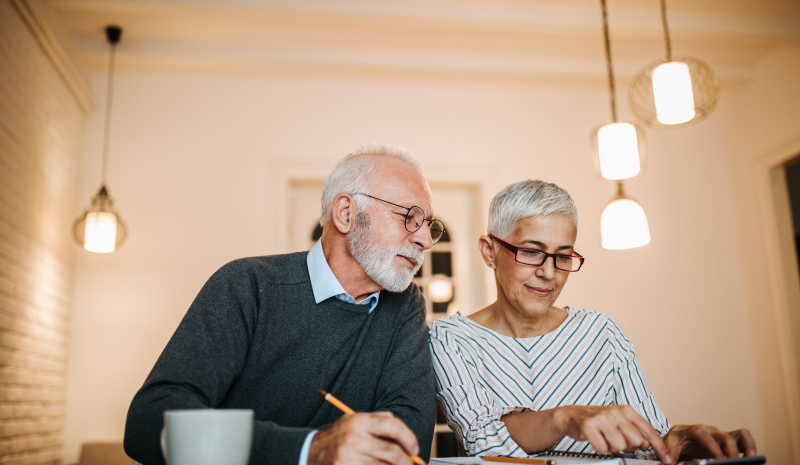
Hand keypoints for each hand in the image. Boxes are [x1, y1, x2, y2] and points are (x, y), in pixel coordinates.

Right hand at [308, 411, 419, 464]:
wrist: (308, 452)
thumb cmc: (336, 437)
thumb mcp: (354, 421)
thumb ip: (379, 421)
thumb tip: (404, 435)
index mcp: (359, 421)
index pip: (394, 426)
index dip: (409, 439)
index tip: (414, 449)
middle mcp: (355, 438)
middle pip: (393, 453)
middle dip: (408, 462)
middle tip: (412, 464)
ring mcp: (350, 456)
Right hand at [553, 405, 670, 461]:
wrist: (571, 416)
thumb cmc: (598, 421)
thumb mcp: (619, 421)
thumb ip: (635, 431)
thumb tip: (648, 443)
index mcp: (626, 410)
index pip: (648, 430)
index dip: (659, 447)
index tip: (666, 459)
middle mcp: (615, 412)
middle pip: (635, 441)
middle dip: (628, 446)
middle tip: (617, 440)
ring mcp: (602, 418)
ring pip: (619, 446)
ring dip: (612, 447)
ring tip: (605, 438)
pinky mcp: (588, 426)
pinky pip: (602, 448)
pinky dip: (599, 448)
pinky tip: (596, 439)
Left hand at [663, 424, 755, 461]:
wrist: (680, 436)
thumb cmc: (676, 440)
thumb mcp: (669, 443)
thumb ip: (669, 451)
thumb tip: (670, 460)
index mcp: (695, 430)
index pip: (705, 436)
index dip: (713, 448)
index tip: (719, 459)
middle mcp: (710, 430)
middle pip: (724, 437)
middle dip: (730, 451)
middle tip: (732, 463)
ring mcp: (720, 434)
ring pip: (738, 435)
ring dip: (746, 445)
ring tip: (751, 458)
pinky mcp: (727, 440)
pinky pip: (741, 438)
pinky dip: (748, 445)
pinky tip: (751, 457)